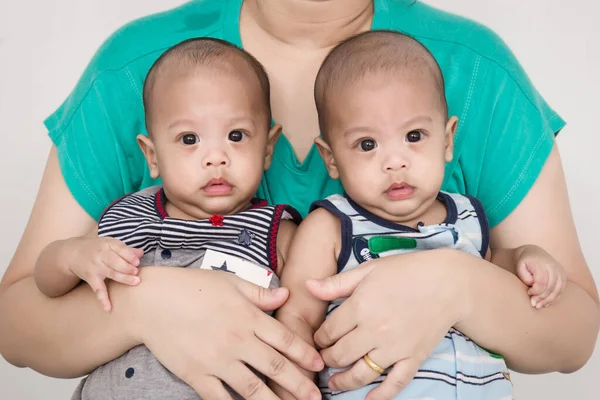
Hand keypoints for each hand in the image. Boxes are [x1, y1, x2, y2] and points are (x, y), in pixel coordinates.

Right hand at [66, 237, 142, 310]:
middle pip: (115, 262)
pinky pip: (98, 289)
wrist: (72, 253)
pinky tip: (108, 308)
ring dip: (123, 278)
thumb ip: (125, 249)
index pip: (119, 248)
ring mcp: (95, 267)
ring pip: (110, 273)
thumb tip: (141, 254)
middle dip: (127, 268)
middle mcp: (100, 255)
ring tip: (135, 282)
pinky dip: (103, 299)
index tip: (137, 262)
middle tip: (136, 273)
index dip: (129, 255)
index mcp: (107, 244)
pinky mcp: (91, 278)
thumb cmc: (96, 248)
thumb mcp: (109, 243)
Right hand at [132, 267, 323, 399]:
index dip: (305, 354)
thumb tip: (285, 294)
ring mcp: (217, 360)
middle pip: (276, 367)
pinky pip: (220, 398)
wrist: (151, 301)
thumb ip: (260, 292)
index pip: (285, 339)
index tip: (318, 366)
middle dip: (299, 384)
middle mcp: (237, 340)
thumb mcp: (230, 282)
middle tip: (315, 398)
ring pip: (253, 389)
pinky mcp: (197, 375)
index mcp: (248, 316)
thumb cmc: (191, 286)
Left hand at [307, 249, 467, 399]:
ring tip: (334, 383)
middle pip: (340, 355)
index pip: (329, 332)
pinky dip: (380, 395)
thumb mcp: (368, 270)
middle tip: (323, 360)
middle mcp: (374, 330)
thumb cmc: (406, 271)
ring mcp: (394, 347)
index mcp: (360, 306)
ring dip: (343, 381)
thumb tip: (308, 286)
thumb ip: (336, 283)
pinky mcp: (413, 358)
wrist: (448, 282)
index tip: (319, 340)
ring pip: (361, 373)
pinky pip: (394, 383)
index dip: (319, 338)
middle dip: (327, 359)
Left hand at [516, 245, 566, 308]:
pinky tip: (546, 303)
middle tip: (533, 304)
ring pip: (558, 290)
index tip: (528, 293)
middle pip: (551, 288)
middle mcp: (554, 267)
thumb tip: (533, 286)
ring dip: (548, 300)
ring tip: (539, 306)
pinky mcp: (563, 277)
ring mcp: (561, 272)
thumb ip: (525, 277)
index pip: (542, 282)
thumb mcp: (520, 266)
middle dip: (542, 298)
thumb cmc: (525, 262)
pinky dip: (554, 298)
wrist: (534, 253)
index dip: (536, 291)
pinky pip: (561, 290)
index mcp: (543, 264)